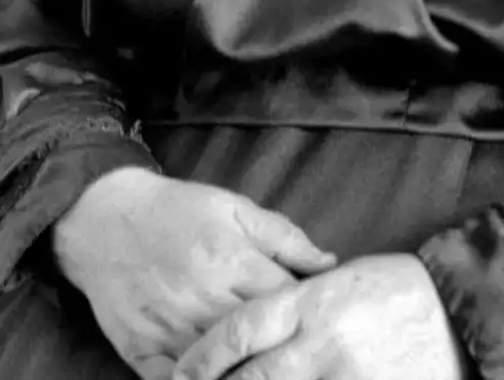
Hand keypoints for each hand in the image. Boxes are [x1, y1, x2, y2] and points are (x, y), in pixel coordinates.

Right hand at [49, 167, 335, 379]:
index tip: (321, 316)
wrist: (106, 219)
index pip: (286, 301)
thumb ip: (285, 238)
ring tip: (268, 366)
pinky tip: (221, 377)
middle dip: (282, 346)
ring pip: (220, 368)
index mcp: (232, 262)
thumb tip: (328, 264)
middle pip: (257, 340)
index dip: (307, 311)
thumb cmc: (179, 211)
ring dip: (245, 370)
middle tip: (300, 349)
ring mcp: (170, 331)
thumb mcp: (236, 209)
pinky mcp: (141, 352)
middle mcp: (203, 301)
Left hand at [172, 252, 470, 379]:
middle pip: (247, 378)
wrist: (460, 314)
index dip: (203, 356)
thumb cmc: (397, 289)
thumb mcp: (341, 281)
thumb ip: (295, 301)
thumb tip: (246, 327)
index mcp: (313, 301)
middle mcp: (321, 342)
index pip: (240, 329)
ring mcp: (341, 376)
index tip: (181, 372)